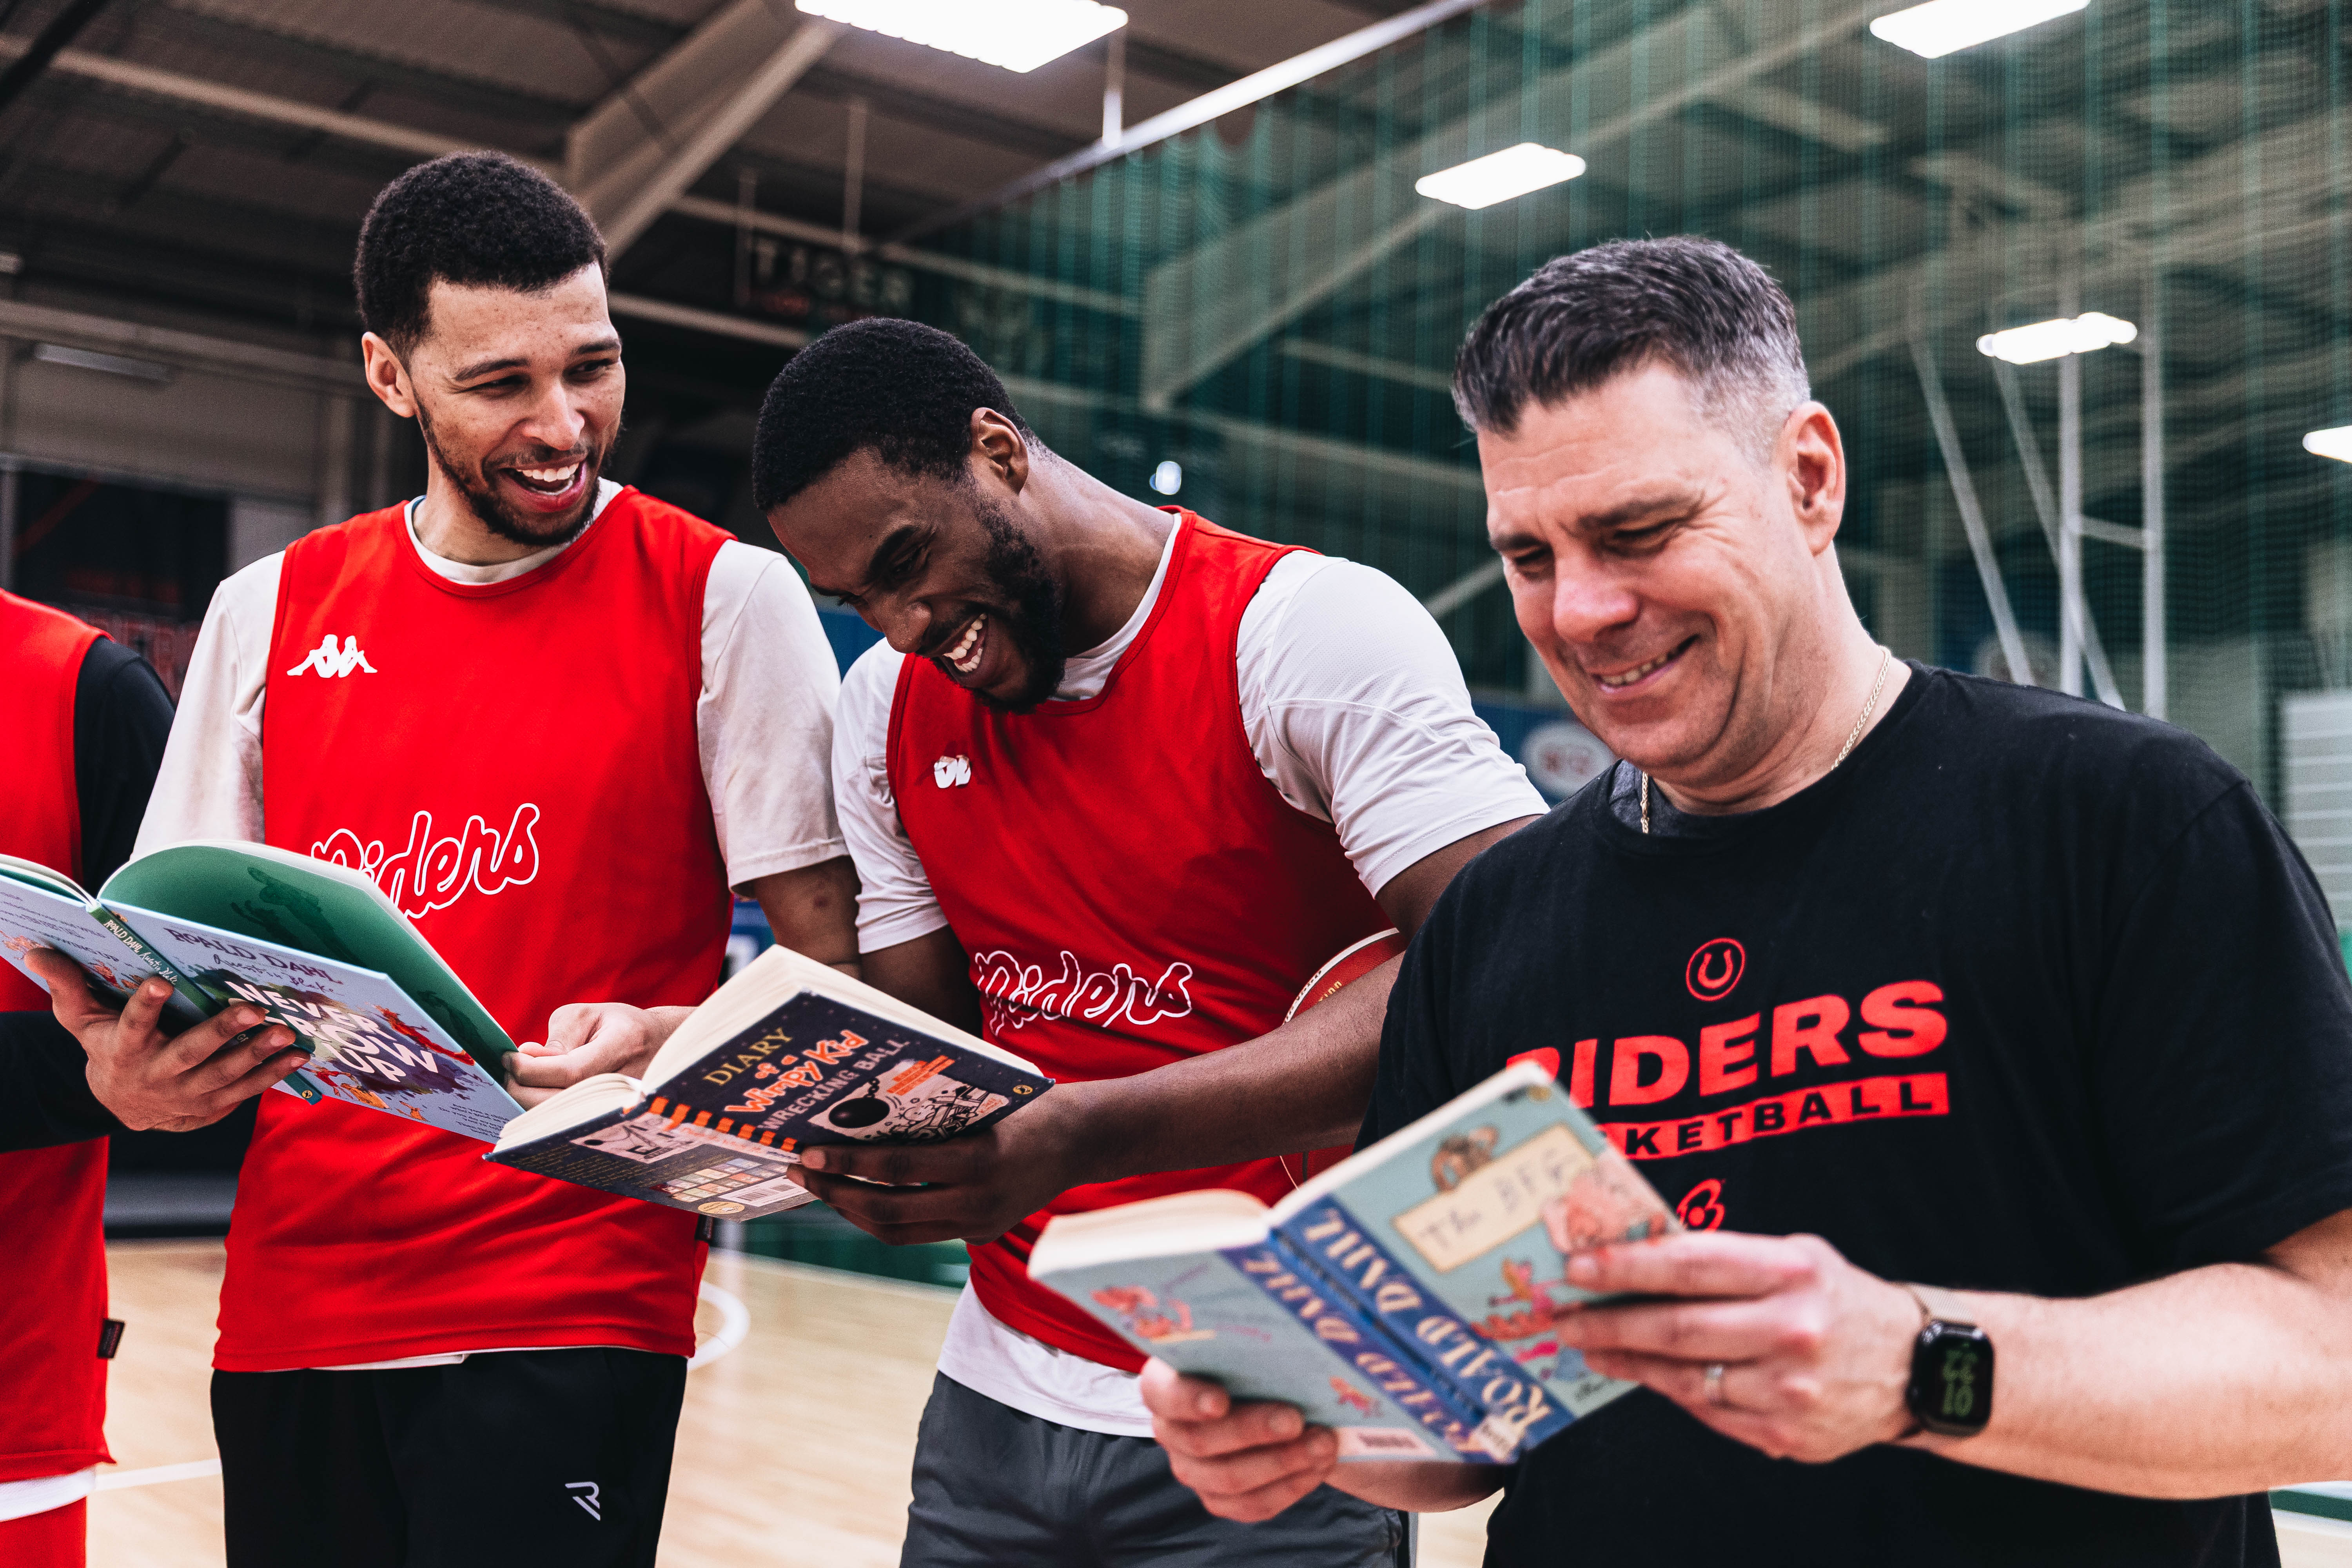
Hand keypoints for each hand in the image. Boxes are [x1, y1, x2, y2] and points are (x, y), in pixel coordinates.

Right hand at [29, 951, 306, 1131]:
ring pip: (224, 1076)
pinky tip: (297, 1055)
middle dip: (223, 1034)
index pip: (132, 1026)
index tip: (159, 981)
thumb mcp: (81, 1020)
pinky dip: (272, 1074)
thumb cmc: (106, 1046)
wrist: (123, 1103)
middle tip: (254, 1009)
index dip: (146, 1006)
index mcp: (123, 1050)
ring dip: (258, 1055)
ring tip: (287, 1032)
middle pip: (190, 1054)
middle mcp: (156, 1075)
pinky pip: (244, 1091)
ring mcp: (186, 1095)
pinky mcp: (211, 1107)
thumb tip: (37, 949)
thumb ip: (67, 986)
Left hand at [507, 1004, 687, 1107]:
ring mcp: (623, 1106)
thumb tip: (527, 1059)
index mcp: (624, 1045)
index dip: (533, 1070)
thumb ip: (557, 1038)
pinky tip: (535, 1097)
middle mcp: (627, 1081)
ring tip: (521, 1082)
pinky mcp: (613, 1121)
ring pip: (565, 1120)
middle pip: (565, 1102)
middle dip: (524, 1091)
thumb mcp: (587, 1015)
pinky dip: (547, 1114)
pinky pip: (572, 1125)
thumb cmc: (617, 1025)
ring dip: (532, 1104)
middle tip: (506, 1075)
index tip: (507, 1059)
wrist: (660, 1045)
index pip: (571, 1071)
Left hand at [788, 1083, 1096, 1244]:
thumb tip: (863, 1112)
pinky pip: (921, 1233)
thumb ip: (936, 1114)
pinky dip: (885, 1218)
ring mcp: (980, 1225)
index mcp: (980, 1162)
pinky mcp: (981, 1234)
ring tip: (822, 1186)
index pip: (898, 1168)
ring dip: (853, 1211)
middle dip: (836, 1192)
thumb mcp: (987, 1101)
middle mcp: (978, 1203)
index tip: (809, 1153)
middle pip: (888, 1211)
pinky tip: (860, 1197)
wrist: (1086, 1139)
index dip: (849, 1163)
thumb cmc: (1033, 1105)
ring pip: (899, 1232)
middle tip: (800, 1171)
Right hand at [1141, 1358, 1338, 1521]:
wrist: (1267, 1395)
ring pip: (1229, 1480)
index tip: (1221, 1401)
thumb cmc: (1251, 1360)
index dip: (1189, 1400)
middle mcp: (1170, 1432)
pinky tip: (1319, 1465)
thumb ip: (1247, 1345)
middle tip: (1296, 1419)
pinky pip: (1252, 1505)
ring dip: (1283, 1462)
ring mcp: (1192, 1471)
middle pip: (1201, 1441)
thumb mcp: (1243, 1345)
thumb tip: (1281, 1340)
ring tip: (1323, 1443)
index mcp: (1163, 1385)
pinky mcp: (1220, 1500)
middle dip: (1253, 1431)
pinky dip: (1291, 1486)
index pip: (1164, 1394)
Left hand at [1552, 1229, 1919, 1461]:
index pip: (1690, 1265)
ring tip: (1589, 1345)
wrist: (1917, 1366)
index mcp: (1791, 1273)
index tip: (1576, 1265)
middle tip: (1562, 1316)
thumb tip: (1638, 1256)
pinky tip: (1641, 1372)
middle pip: (1676, 1327)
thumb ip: (1725, 1257)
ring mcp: (1788, 1389)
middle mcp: (1791, 1331)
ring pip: (1683, 1376)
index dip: (1626, 1266)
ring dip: (1627, 1360)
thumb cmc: (1838, 1298)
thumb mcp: (1794, 1257)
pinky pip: (1707, 1411)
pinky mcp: (1786, 1433)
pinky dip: (1668, 1389)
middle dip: (1608, 1321)